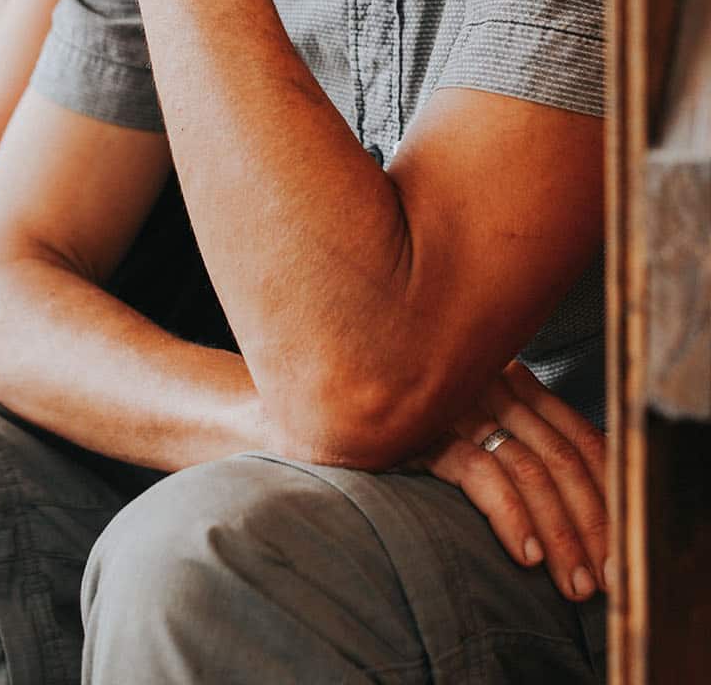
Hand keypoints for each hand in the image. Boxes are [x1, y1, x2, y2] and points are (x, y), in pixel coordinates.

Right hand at [405, 361, 608, 602]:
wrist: (342, 406)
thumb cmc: (417, 427)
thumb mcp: (480, 424)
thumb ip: (526, 442)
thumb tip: (588, 501)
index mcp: (515, 381)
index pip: (581, 439)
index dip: (608, 498)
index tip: (618, 552)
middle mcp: (492, 383)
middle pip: (562, 458)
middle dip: (590, 525)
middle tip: (600, 579)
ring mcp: (458, 404)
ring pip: (530, 469)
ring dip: (558, 533)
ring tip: (570, 580)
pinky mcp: (423, 429)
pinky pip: (480, 472)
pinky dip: (510, 516)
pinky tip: (525, 554)